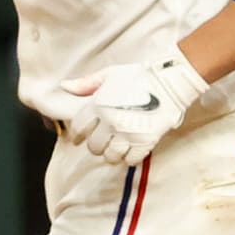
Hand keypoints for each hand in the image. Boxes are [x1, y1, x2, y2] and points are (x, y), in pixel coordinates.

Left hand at [36, 51, 207, 166]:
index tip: (79, 138)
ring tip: (116, 148)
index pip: (79, 128)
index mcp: (99, 105)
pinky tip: (130, 150)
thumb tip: (65, 86)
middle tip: (102, 141)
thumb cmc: (139, 76)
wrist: (169, 82)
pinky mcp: (145, 141)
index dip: (77, 135)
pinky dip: (129, 157)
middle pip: (94, 146)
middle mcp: (110, 121)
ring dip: (111, 154)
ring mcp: (128, 133)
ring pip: (110, 156)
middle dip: (96, 145)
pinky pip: (131, 160)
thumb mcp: (109, 74)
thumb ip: (86, 83)